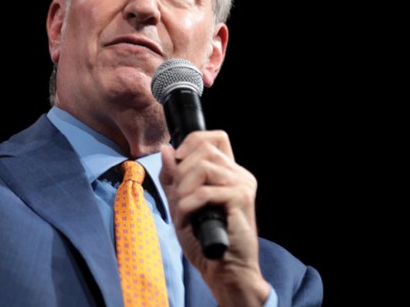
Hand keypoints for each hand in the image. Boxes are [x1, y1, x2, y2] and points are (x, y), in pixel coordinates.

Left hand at [159, 130, 269, 305]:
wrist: (226, 270)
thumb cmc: (204, 240)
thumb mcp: (181, 204)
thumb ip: (173, 178)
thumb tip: (167, 150)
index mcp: (228, 172)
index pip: (215, 137)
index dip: (193, 142)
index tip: (179, 161)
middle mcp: (239, 174)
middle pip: (204, 148)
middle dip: (180, 172)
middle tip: (178, 198)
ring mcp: (242, 185)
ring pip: (202, 167)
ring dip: (183, 190)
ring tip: (181, 211)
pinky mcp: (241, 199)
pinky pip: (204, 191)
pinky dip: (187, 206)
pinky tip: (186, 221)